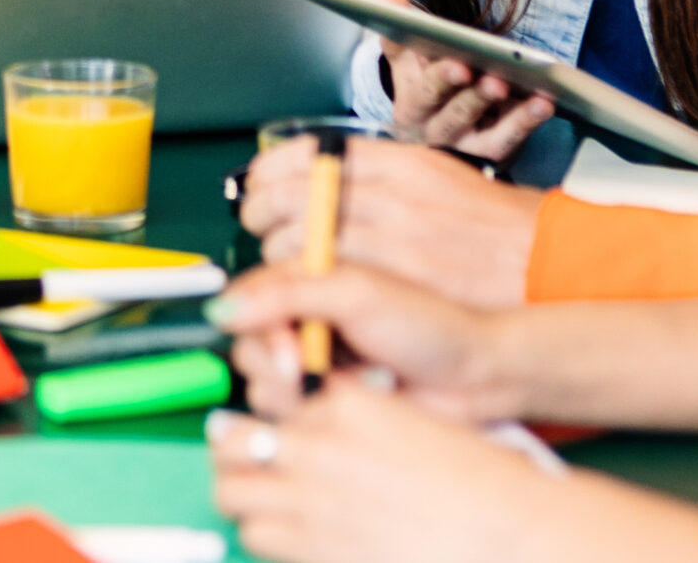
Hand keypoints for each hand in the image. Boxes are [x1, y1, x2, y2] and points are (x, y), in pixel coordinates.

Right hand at [209, 261, 518, 425]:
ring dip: (302, 392)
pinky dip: (319, 414)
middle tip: (310, 374)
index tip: (285, 348)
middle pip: (248, 344)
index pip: (248, 299)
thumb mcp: (355, 293)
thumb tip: (224, 306)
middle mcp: (305, 322)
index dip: (256, 325)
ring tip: (351, 385)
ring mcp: (316, 365)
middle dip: (275, 364)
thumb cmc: (428, 325)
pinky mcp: (327, 404)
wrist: (473, 376)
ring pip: (265, 385)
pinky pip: (292, 415)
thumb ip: (287, 294)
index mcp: (308, 282)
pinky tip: (360, 401)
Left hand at [210, 382, 556, 562]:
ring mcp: (308, 497)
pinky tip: (283, 531)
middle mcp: (318, 444)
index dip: (260, 403)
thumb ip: (361, 419)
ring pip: (233, 489)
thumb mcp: (409, 425)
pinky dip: (263, 531)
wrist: (504, 533)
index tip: (252, 417)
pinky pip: (257, 534)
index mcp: (346, 404)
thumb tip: (323, 417)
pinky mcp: (309, 543)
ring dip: (240, 491)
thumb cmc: (475, 483)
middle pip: (234, 436)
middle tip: (234, 453)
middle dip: (229, 446)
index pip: (272, 387)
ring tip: (253, 494)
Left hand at [244, 138, 541, 309]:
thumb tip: (313, 176)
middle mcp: (392, 191)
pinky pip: (324, 276)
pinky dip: (303, 282)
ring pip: (300, 238)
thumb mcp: (433, 177)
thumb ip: (375, 175)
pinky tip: (308, 285)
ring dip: (278, 251)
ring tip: (285, 260)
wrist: (541, 262)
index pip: (307, 152)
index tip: (255, 182)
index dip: (267, 170)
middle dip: (258, 210)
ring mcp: (393, 235)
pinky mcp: (396, 278)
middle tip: (255, 221)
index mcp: (398, 160)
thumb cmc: (489, 227)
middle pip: (293, 193)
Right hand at [372, 0, 552, 160]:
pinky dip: (528, 123)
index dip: (442, 78)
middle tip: (498, 81)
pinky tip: (544, 103)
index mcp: (411, 106)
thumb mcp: (406, 61)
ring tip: (536, 95)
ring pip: (488, 135)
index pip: (425, 91)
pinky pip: (511, 142)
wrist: (431, 134)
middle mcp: (435, 131)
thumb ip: (398, 28)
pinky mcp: (492, 154)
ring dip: (512, 116)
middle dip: (477, 97)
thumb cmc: (422, 87)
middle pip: (456, 115)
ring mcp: (466, 146)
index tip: (460, 65)